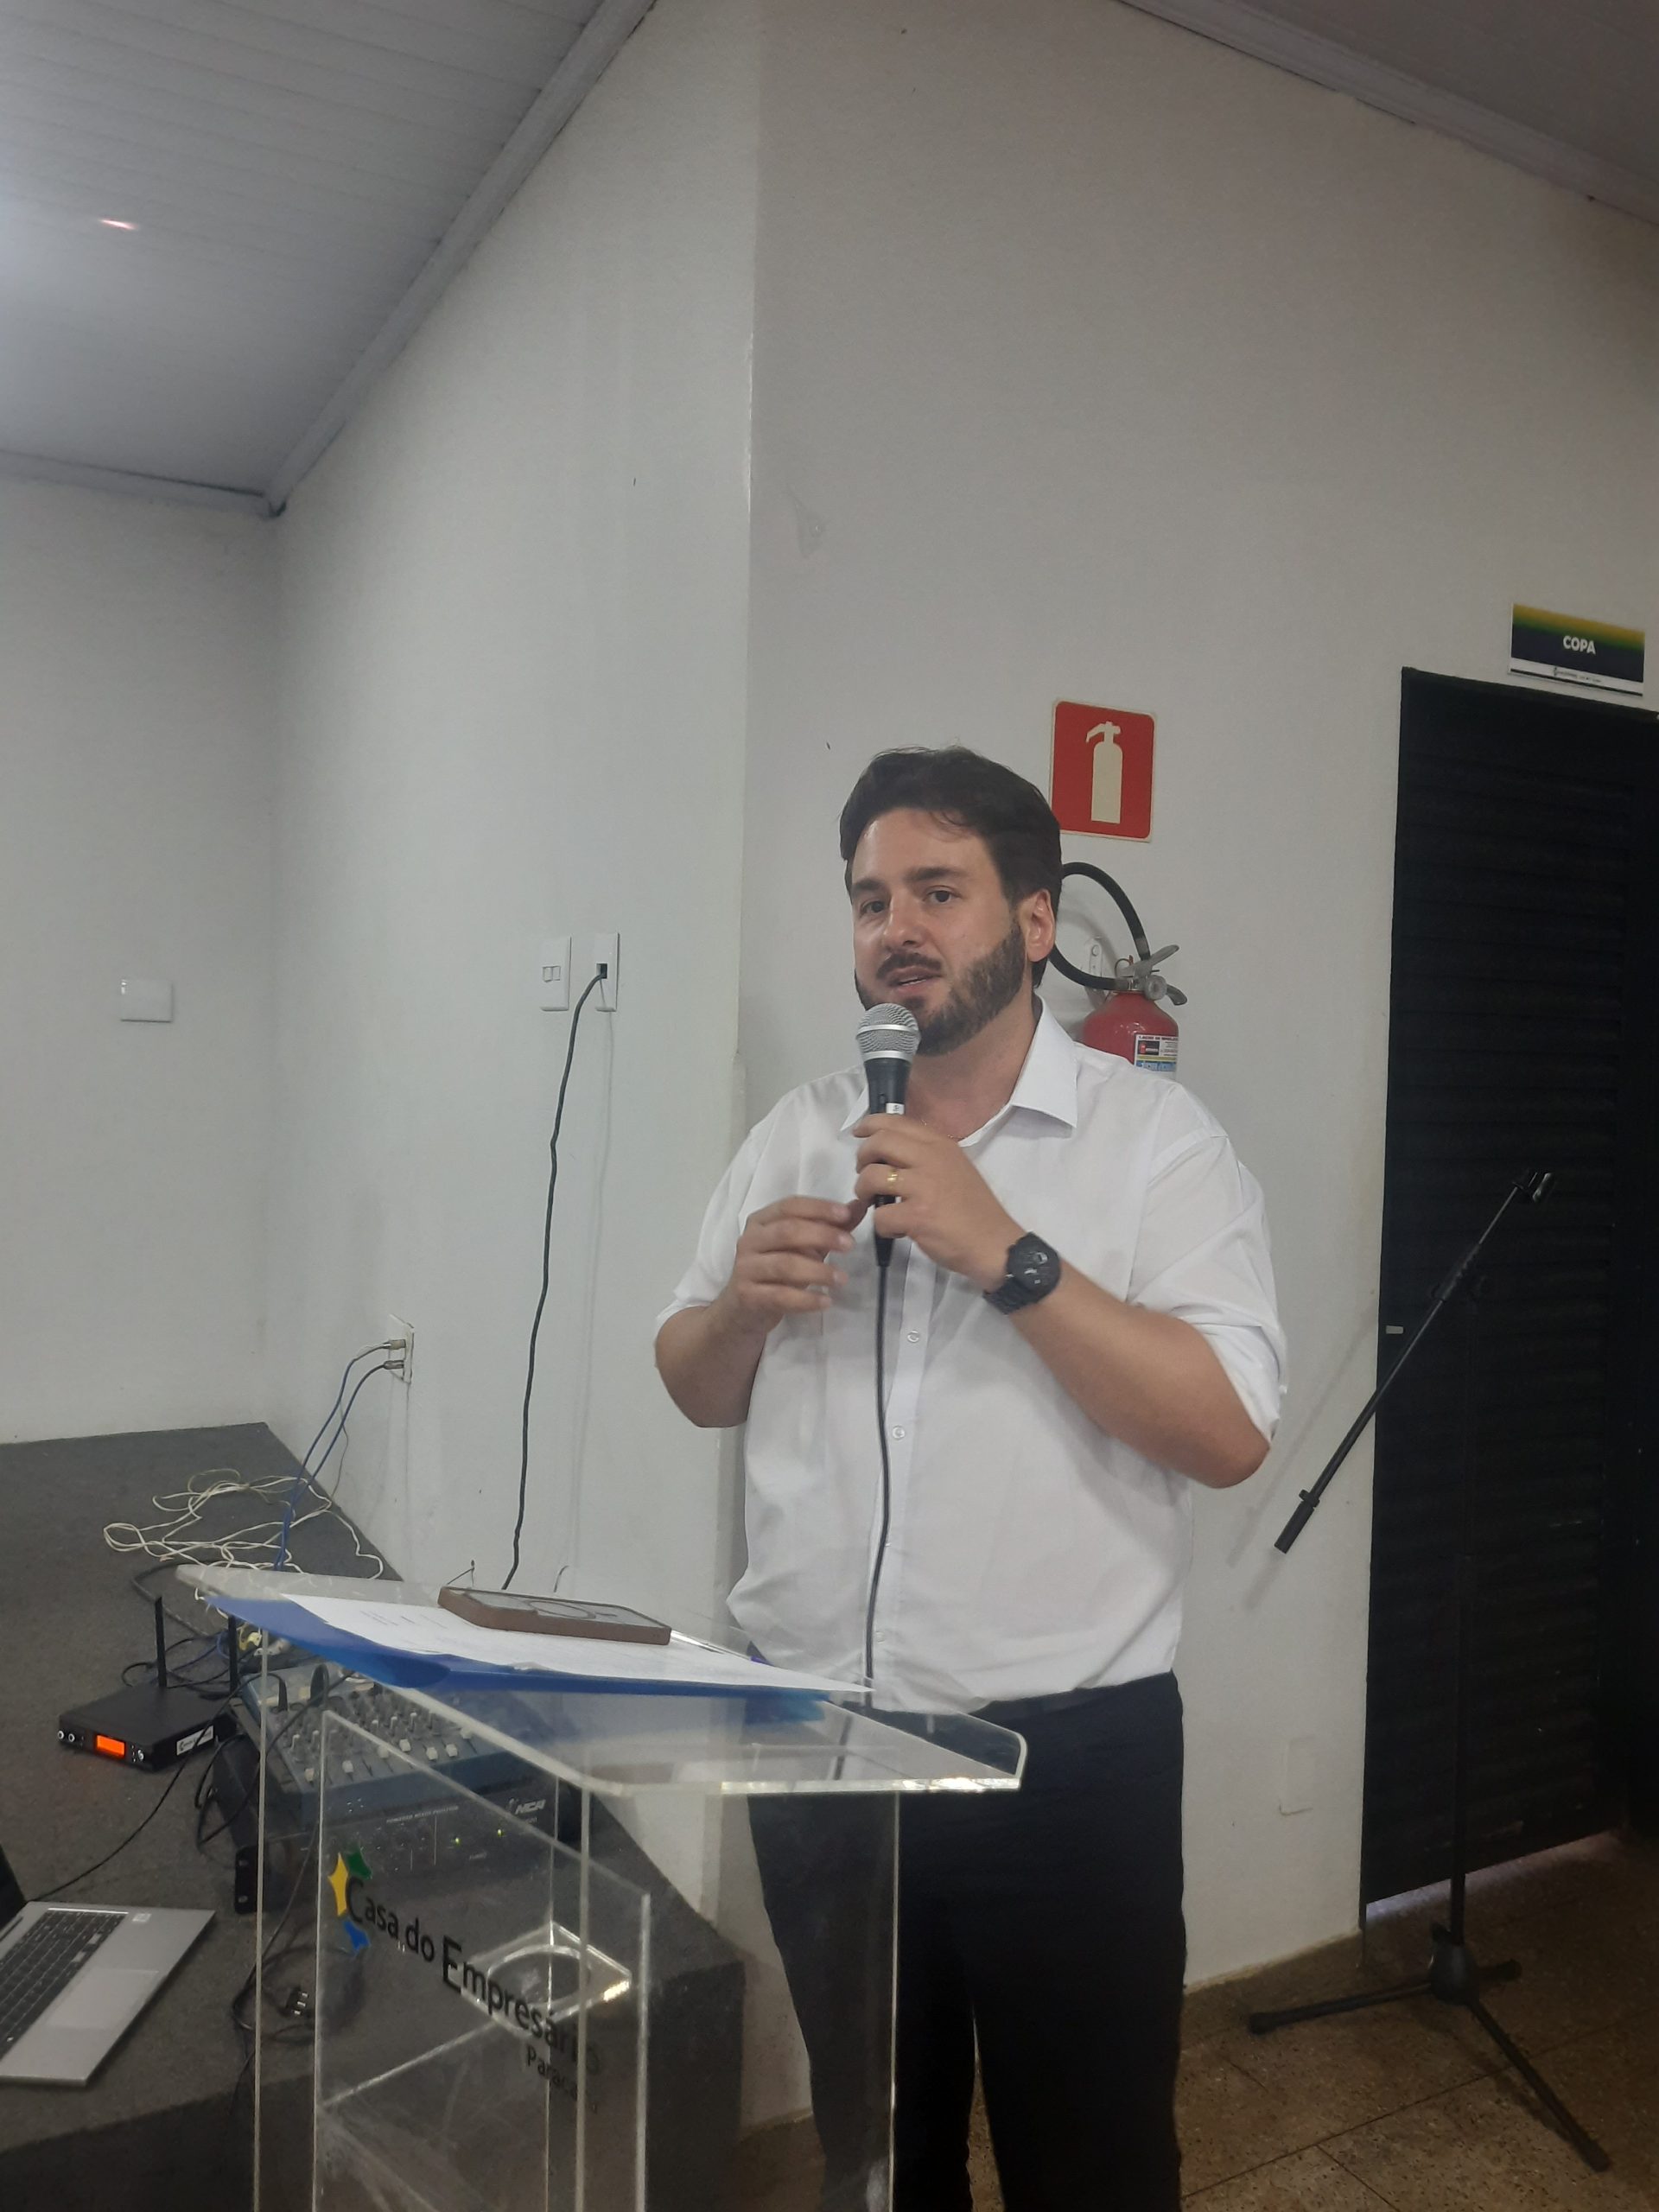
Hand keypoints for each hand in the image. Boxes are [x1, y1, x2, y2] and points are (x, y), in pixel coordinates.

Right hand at [717, 1197, 865, 1336]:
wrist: (743, 1310)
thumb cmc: (776, 1273)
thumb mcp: (803, 1247)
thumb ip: (829, 1227)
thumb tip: (859, 1206)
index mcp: (761, 1221)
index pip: (790, 1206)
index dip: (819, 1208)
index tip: (846, 1214)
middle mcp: (750, 1240)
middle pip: (787, 1231)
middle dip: (822, 1235)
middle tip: (850, 1245)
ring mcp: (746, 1268)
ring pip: (785, 1265)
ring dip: (818, 1271)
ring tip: (842, 1279)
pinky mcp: (747, 1296)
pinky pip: (780, 1296)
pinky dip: (806, 1299)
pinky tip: (826, 1301)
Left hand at [853, 1119, 1021, 1289]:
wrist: (995, 1244)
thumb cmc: (973, 1210)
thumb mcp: (955, 1168)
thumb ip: (927, 1155)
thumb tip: (889, 1151)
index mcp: (940, 1145)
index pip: (896, 1121)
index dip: (870, 1124)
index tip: (859, 1133)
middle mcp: (932, 1158)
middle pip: (878, 1143)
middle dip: (861, 1158)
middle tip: (864, 1174)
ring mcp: (924, 1186)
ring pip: (871, 1177)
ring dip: (864, 1191)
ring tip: (874, 1203)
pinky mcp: (917, 1216)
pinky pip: (879, 1215)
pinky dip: (881, 1225)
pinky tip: (896, 1229)